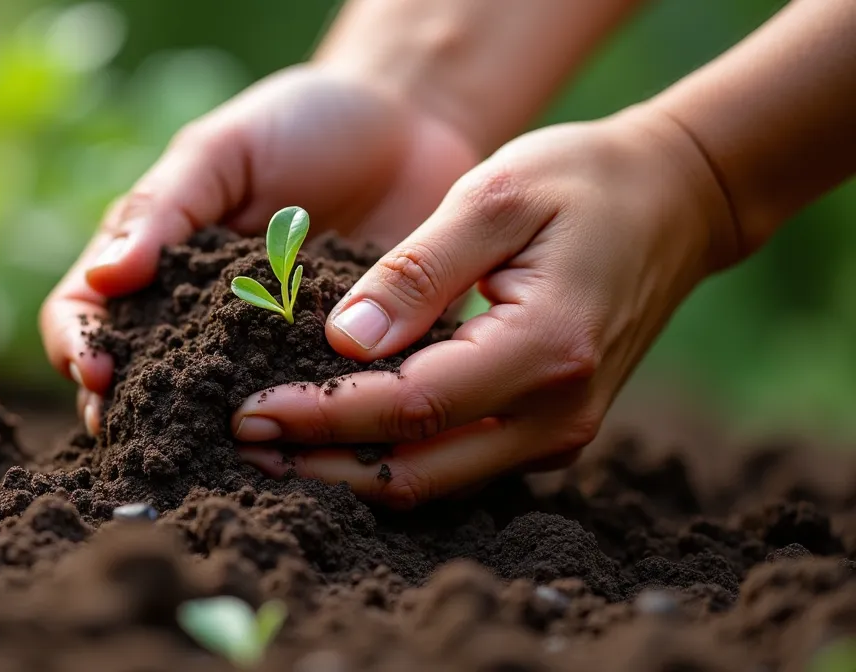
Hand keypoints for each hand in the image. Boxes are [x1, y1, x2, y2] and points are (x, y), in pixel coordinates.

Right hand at [40, 65, 480, 431]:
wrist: (410, 128)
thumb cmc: (302, 126)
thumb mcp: (224, 149)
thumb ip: (164, 206)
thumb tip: (103, 277)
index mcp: (153, 265)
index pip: (83, 314)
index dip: (78, 346)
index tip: (99, 370)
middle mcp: (196, 323)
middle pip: (137, 384)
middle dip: (135, 417)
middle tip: (150, 439)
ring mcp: (261, 357)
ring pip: (216, 417)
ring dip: (211, 442)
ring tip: (224, 455)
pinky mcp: (331, 374)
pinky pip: (305, 415)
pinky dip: (298, 438)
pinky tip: (302, 448)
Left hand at [234, 107, 738, 508]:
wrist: (675, 202)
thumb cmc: (581, 181)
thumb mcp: (493, 196)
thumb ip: (417, 272)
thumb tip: (344, 342)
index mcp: (546, 348)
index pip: (409, 408)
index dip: (321, 418)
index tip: (248, 412)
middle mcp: (558, 413)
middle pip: (416, 470)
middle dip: (319, 464)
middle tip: (238, 444)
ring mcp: (558, 434)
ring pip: (433, 482)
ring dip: (347, 469)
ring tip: (267, 448)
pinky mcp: (548, 434)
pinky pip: (455, 466)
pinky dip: (388, 456)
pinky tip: (332, 436)